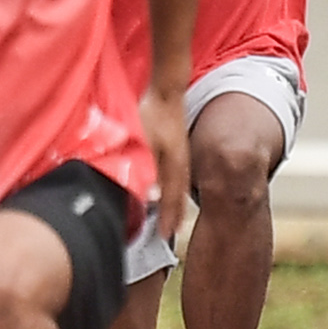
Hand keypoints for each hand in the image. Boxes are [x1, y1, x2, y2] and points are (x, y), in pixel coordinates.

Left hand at [140, 83, 189, 241]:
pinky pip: (178, 178)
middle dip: (175, 217)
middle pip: (179, 197)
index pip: (173, 200)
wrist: (166, 92)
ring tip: (172, 219)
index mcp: (175, 167)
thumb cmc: (153, 115)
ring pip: (179, 188)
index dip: (169, 219)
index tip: (164, 235)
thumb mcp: (146, 144)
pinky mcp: (176, 150)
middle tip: (170, 234)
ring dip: (176, 205)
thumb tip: (152, 198)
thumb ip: (148, 171)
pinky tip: (167, 191)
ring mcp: (180, 157)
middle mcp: (181, 165)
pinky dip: (174, 190)